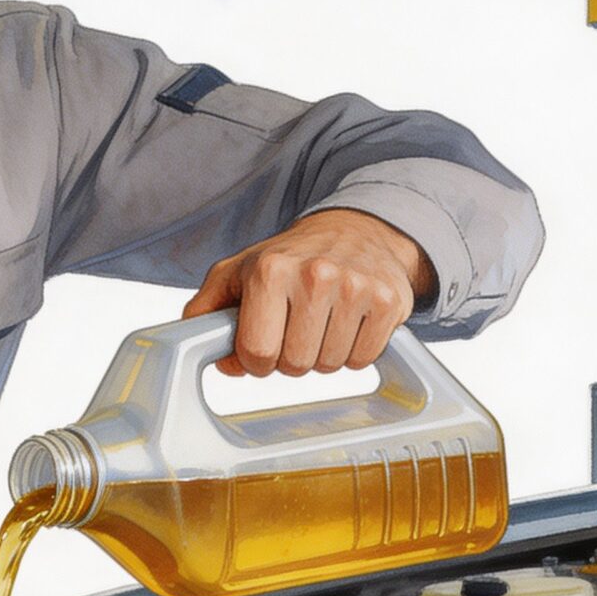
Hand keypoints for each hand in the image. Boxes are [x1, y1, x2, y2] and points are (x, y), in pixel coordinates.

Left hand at [181, 209, 434, 375]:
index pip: (256, 353)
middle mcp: (314, 275)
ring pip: (330, 366)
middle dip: (290, 358)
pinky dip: (353, 352)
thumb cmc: (290, 257)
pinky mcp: (389, 301)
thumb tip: (214, 358)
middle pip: (294, 365)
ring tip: (322, 321)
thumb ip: (206, 313)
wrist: (355, 229)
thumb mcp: (236, 273)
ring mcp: (356, 287)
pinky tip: (348, 323)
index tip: (263, 342)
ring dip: (322, 355)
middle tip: (295, 328)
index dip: (255, 359)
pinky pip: (363, 359)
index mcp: (269, 269)